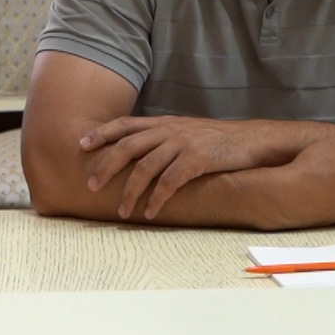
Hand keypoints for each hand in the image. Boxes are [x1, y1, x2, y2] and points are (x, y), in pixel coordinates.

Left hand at [82, 116, 277, 220]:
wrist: (252, 141)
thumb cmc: (218, 141)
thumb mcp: (187, 132)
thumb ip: (164, 139)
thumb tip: (140, 155)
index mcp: (164, 123)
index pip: (126, 124)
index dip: (102, 133)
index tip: (82, 145)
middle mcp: (170, 130)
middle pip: (128, 146)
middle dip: (106, 166)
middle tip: (91, 185)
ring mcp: (183, 143)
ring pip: (145, 167)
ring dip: (130, 191)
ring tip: (122, 211)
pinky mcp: (197, 160)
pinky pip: (169, 182)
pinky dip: (156, 198)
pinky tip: (150, 212)